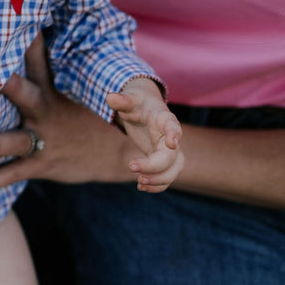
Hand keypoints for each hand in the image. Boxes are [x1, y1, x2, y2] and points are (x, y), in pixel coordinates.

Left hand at [0, 34, 135, 194]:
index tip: (8, 19)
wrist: (120, 151)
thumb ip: (52, 63)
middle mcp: (45, 111)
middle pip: (22, 93)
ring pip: (12, 140)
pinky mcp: (41, 163)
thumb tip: (41, 25)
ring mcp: (43, 138)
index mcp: (53, 88)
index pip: (37, 58)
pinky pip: (13, 173)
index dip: (25, 40)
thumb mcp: (80, 84)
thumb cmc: (89, 111)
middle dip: (4, 84)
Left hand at [107, 78, 183, 192]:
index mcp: (164, 118)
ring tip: (139, 184)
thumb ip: (122, 100)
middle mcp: (170, 136)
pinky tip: (140, 186)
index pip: (173, 125)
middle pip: (172, 156)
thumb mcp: (129, 99)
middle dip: (155, 166)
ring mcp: (168, 150)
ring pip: (174, 170)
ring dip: (159, 180)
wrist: (144, 108)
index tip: (172, 143)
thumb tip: (110, 97)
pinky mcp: (162, 160)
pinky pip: (167, 176)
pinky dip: (157, 185)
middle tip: (131, 167)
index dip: (175, 134)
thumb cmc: (137, 102)